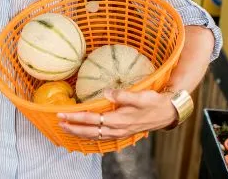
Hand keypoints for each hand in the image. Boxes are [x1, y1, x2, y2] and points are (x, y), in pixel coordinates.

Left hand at [57, 89, 176, 139]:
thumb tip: (106, 92)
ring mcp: (119, 133)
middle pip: (89, 131)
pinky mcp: (122, 132)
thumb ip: (123, 95)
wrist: (168, 113)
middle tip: (59, 122)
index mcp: (118, 120)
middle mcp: (117, 129)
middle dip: (73, 128)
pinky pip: (101, 137)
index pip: (91, 120)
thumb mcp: (140, 96)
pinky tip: (84, 133)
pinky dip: (90, 136)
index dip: (75, 117)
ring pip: (94, 136)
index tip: (62, 114)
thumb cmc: (153, 103)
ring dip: (79, 132)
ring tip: (67, 127)